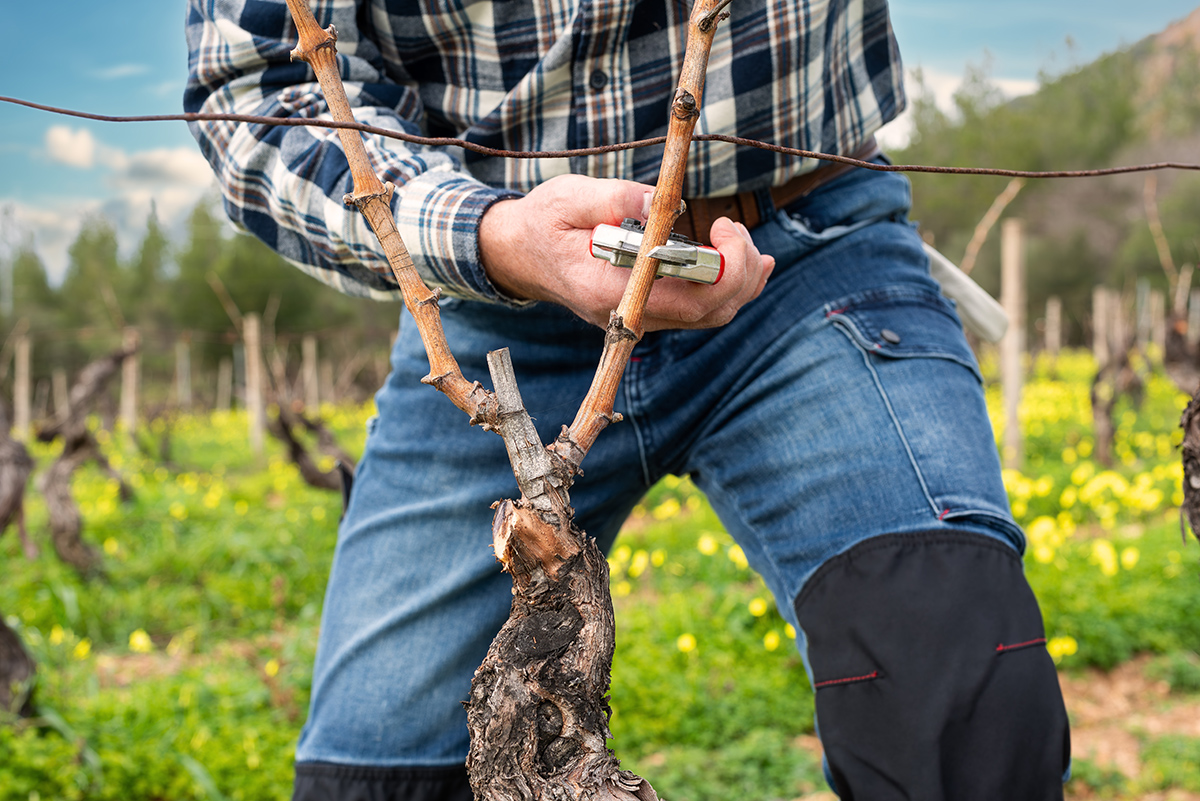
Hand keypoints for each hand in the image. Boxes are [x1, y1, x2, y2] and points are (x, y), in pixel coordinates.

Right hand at [479, 174, 774, 330]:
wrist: (518, 255)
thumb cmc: (541, 223)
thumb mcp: (566, 197)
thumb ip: (612, 198)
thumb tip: (661, 199)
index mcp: (606, 290)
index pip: (684, 300)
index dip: (720, 270)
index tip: (719, 227)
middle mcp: (626, 314)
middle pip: (706, 313)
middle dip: (738, 272)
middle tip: (731, 225)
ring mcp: (638, 317)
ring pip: (709, 316)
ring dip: (741, 282)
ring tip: (748, 241)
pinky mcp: (647, 309)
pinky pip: (699, 311)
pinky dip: (730, 289)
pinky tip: (750, 264)